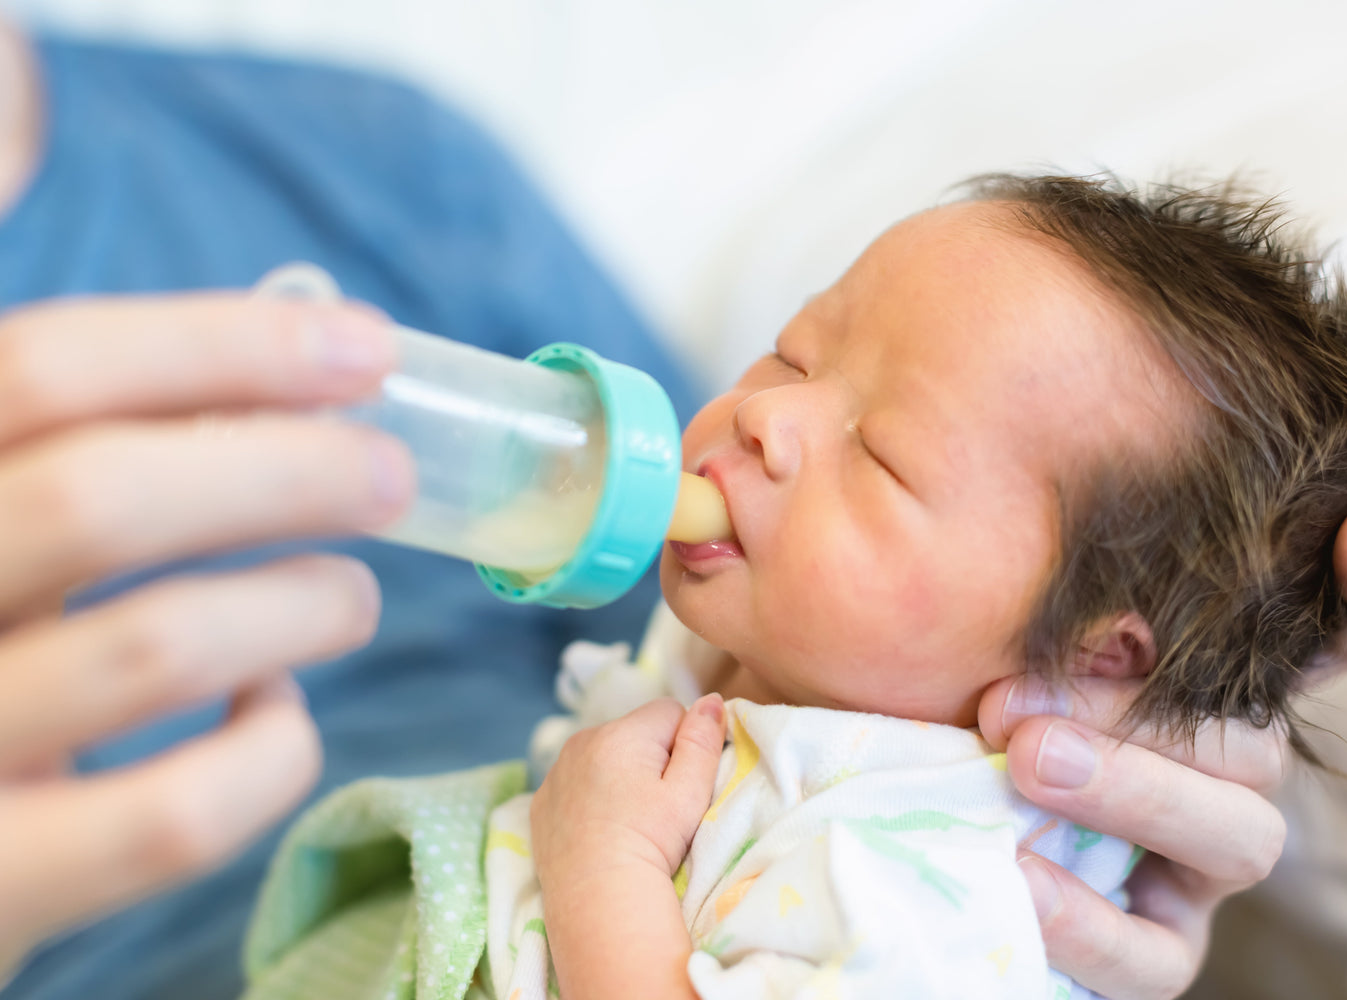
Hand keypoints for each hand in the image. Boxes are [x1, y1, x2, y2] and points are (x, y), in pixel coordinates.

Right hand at [0, 293, 413, 959]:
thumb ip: (29, 378)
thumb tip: (15, 105)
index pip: (41, 366)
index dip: (221, 343)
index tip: (364, 344)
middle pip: (103, 494)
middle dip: (291, 468)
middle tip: (398, 476)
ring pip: (157, 649)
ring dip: (304, 603)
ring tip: (353, 596)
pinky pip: (177, 814)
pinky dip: (266, 747)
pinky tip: (268, 709)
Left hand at [531, 695, 726, 886]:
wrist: (596, 900)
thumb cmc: (651, 844)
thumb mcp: (690, 792)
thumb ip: (703, 740)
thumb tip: (712, 700)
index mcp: (621, 732)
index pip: (669, 712)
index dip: (684, 746)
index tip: (679, 785)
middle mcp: (582, 741)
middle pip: (634, 733)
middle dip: (650, 758)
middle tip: (655, 807)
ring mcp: (556, 772)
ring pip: (604, 756)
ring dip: (619, 774)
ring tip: (628, 820)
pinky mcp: (541, 802)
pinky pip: (575, 782)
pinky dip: (589, 796)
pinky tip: (600, 829)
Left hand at [977, 507, 1346, 999]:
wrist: (896, 825)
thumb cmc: (952, 696)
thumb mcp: (994, 642)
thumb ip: (1048, 610)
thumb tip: (1068, 543)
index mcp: (1208, 689)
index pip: (1328, 642)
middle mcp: (1229, 776)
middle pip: (1254, 742)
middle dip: (1138, 715)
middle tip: (1012, 703)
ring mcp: (1201, 866)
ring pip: (1239, 835)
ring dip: (1132, 792)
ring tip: (1024, 764)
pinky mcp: (1158, 948)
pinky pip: (1156, 953)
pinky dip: (1091, 920)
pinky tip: (1023, 878)